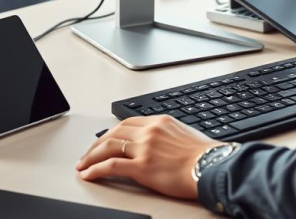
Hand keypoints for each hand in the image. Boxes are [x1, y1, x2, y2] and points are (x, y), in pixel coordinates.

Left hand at [76, 115, 220, 198]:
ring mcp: (144, 148)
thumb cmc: (205, 155)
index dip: (112, 132)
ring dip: (91, 156)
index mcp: (160, 122)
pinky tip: (88, 174)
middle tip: (88, 154)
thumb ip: (168, 135)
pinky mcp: (141, 167)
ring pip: (108, 147)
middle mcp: (149, 131)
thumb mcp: (186, 134)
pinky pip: (111, 166)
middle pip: (114, 133)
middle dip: (96, 144)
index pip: (127, 123)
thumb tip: (162, 143)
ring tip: (83, 165)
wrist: (212, 167)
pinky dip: (95, 170)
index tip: (104, 140)